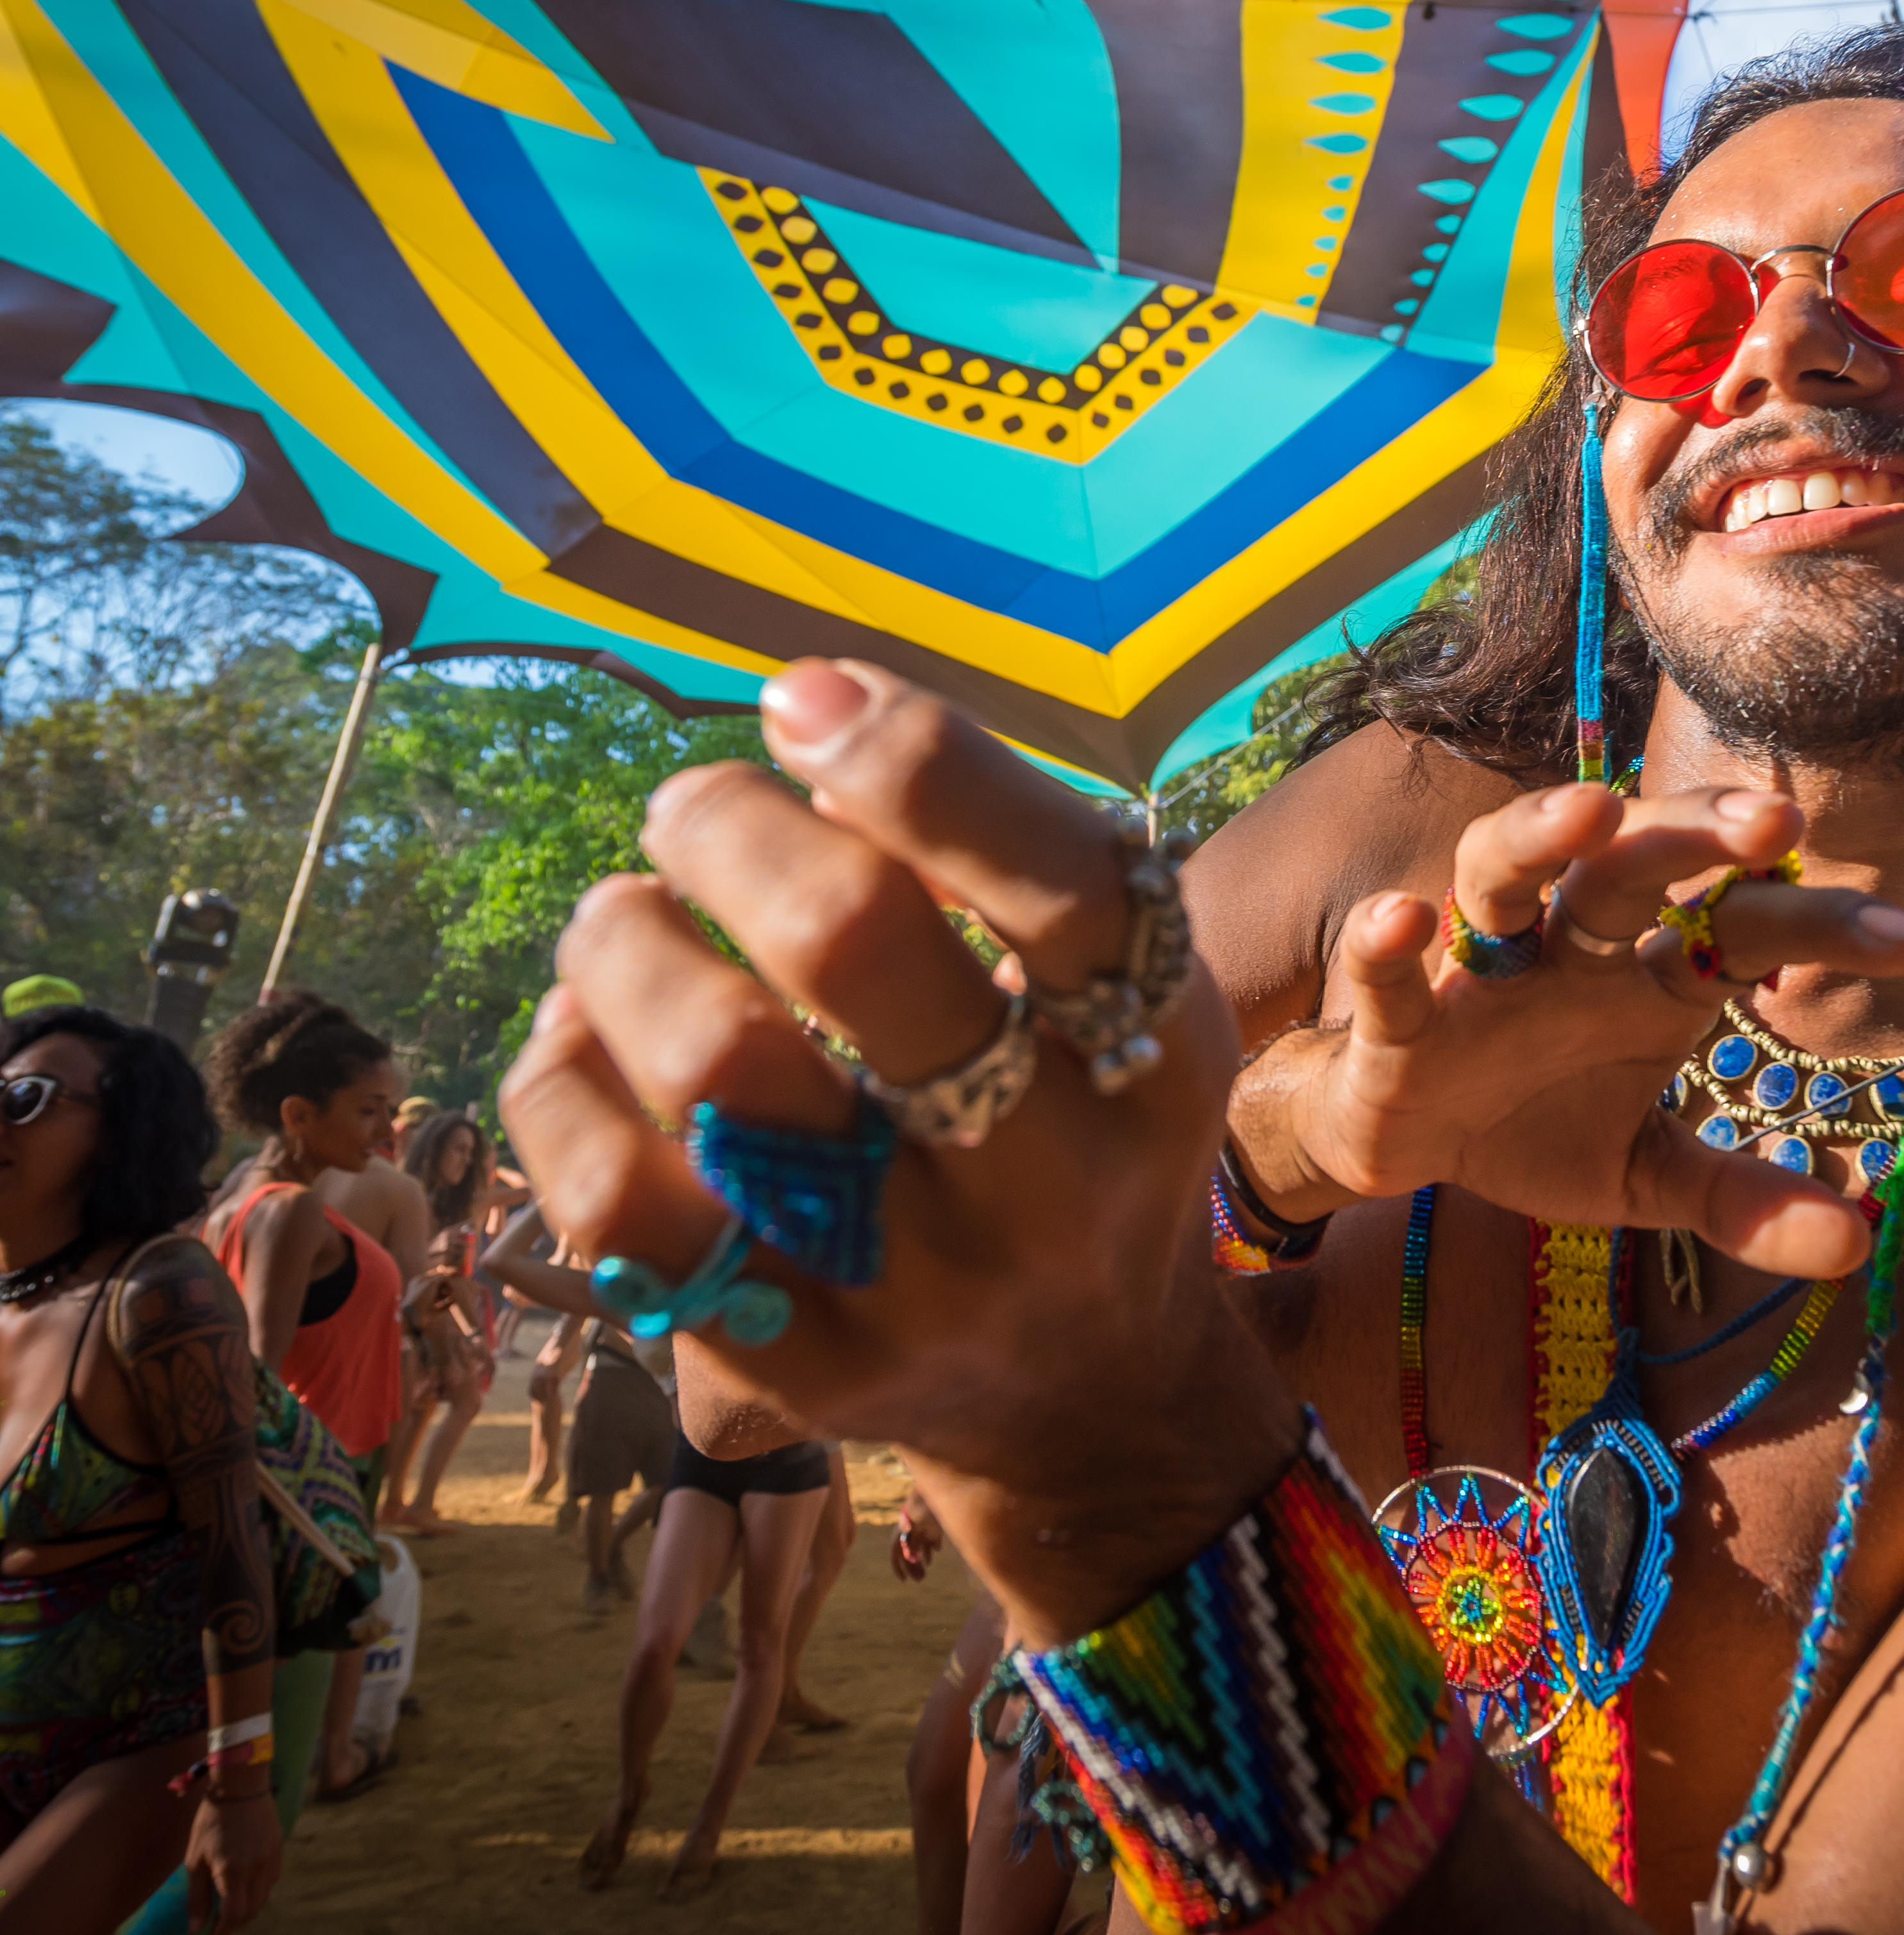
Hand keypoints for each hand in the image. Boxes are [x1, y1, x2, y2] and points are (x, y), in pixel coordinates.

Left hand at [185, 1784, 280, 1931]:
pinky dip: (258, 1891)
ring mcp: (272, 1858)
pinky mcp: (279, 1849)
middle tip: (218, 1925)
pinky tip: (245, 1886)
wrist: (241, 1786)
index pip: (234, 1915)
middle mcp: (257, 1868)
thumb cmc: (210, 1822)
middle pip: (253, 1910)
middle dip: (235, 1923)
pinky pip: (271, 1880)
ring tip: (230, 1908)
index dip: (223, 1930)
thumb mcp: (195, 1860)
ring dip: (248, 1908)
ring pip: (264, 1897)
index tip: (210, 1934)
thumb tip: (196, 1928)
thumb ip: (197, 1896)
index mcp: (233, 1872)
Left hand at [500, 659, 1305, 1643]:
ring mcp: (914, 1286)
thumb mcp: (1133, 999)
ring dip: (623, 943)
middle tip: (692, 808)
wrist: (1088, 1395)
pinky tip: (580, 1029)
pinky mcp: (793, 1368)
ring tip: (623, 913)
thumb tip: (817, 727)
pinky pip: (616, 1205)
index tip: (807, 702)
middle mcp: (1044, 1179)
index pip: (1050, 877)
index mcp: (1148, 1058)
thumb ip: (1014, 861)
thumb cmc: (1085, 1129)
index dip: (904, 754)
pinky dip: (562, 1080)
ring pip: (707, 1070)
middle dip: (731, 827)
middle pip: (849, 942)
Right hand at [1230, 783, 1903, 1276]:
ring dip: (1538, 834)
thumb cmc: (1537, 1127)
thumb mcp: (1647, 1175)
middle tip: (1774, 822)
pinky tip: (1404, 918)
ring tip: (1591, 811)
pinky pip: (1387, 975)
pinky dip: (1387, 946)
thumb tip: (1856, 1246)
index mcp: (1647, 976)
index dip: (1821, 926)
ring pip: (1503, 874)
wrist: (1406, 1146)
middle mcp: (1571, 948)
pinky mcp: (1397, 1022)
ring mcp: (1480, 972)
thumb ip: (1740, 1200)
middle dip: (1695, 831)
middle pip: (1633, 866)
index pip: (1744, 929)